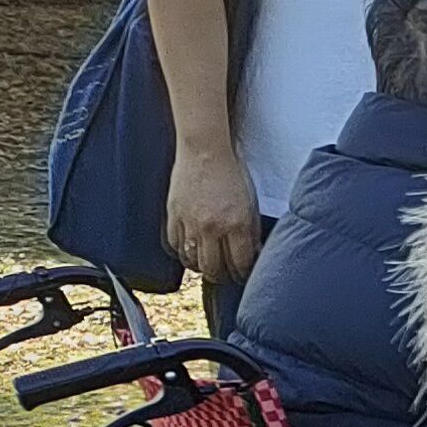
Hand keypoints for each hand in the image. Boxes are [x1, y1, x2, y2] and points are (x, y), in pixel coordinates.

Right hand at [167, 142, 267, 291]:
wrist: (205, 150)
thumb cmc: (231, 172)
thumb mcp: (250, 203)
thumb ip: (251, 230)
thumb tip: (252, 253)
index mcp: (237, 224)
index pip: (240, 264)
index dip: (243, 274)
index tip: (243, 275)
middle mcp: (213, 227)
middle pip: (214, 269)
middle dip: (221, 277)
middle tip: (225, 276)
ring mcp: (191, 223)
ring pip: (192, 261)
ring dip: (200, 268)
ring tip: (206, 267)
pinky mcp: (174, 215)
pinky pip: (174, 245)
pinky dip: (182, 252)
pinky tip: (189, 252)